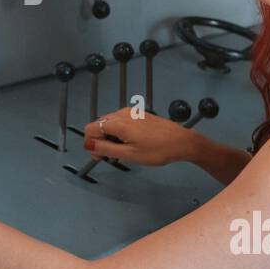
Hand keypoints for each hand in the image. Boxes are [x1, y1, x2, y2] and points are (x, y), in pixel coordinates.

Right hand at [82, 108, 202, 166]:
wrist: (181, 141)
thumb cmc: (159, 149)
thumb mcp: (129, 154)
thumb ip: (106, 149)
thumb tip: (89, 145)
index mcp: (118, 123)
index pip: (91, 128)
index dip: (91, 144)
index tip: (100, 156)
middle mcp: (122, 114)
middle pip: (99, 125)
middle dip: (100, 141)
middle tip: (112, 156)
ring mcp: (130, 112)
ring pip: (109, 124)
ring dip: (110, 137)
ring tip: (124, 150)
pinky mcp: (138, 114)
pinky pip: (120, 122)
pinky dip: (119, 133)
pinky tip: (131, 143)